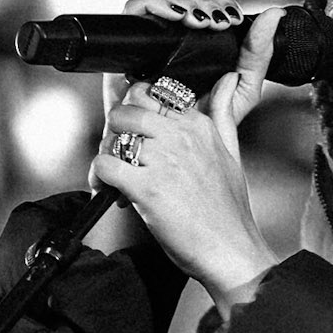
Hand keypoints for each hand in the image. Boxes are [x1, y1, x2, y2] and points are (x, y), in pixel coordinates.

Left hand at [88, 0, 282, 307]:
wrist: (232, 254)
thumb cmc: (229, 212)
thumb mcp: (231, 153)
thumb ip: (225, 112)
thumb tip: (227, 78)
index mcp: (201, 122)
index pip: (155, 91)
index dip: (140, 112)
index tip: (139, 135)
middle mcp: (183, 133)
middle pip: (129, 104)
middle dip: (120, 128)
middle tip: (125, 157)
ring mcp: (164, 158)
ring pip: (115, 130)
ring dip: (110, 153)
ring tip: (120, 179)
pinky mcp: (146, 186)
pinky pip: (105, 164)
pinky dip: (100, 180)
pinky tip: (115, 196)